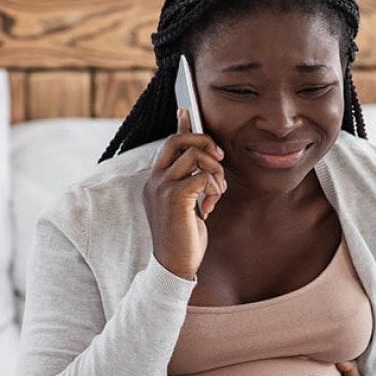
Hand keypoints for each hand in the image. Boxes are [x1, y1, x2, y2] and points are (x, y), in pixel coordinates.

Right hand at [142, 107, 226, 279]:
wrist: (174, 265)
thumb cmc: (184, 237)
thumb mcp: (188, 205)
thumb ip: (192, 183)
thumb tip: (202, 165)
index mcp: (156, 180)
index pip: (168, 143)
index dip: (181, 125)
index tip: (186, 110)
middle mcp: (154, 179)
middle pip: (179, 140)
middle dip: (205, 142)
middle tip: (220, 160)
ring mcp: (162, 187)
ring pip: (195, 155)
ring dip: (215, 171)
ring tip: (216, 192)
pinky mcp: (175, 197)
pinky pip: (203, 176)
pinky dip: (214, 187)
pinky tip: (210, 205)